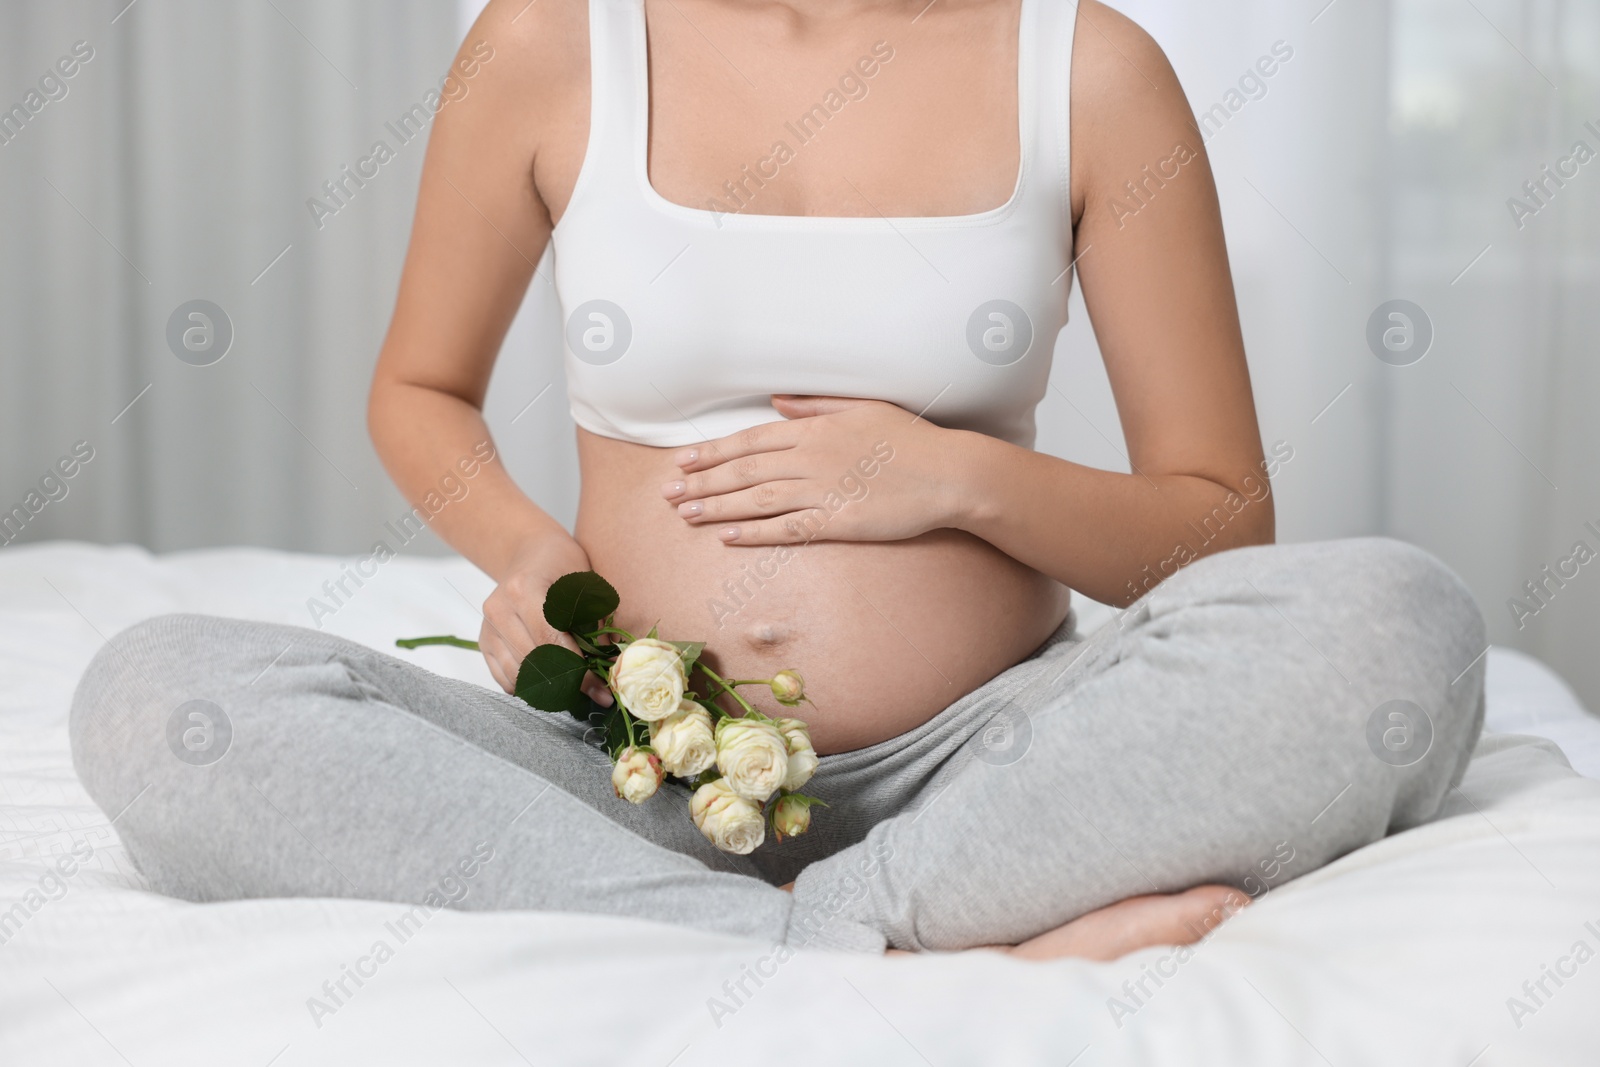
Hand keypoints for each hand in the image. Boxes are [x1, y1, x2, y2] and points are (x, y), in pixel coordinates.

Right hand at [480, 533, 613, 705]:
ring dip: (549, 688)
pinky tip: (551, 682)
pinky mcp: (484, 642)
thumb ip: (595, 623)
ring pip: (518, 675)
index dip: (576, 669)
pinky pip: (505, 678)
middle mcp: (499, 609)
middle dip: (567, 682)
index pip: (549, 642)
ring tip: (576, 689)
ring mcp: (487, 627)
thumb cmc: (562, 565)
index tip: (599, 686)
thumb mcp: (587, 584)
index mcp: (524, 589)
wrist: (529, 553)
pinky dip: (529, 686)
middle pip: (534, 662)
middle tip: (595, 692)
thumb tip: (608, 664)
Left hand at [660, 395, 964, 545]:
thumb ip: (815, 405)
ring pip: (756, 499)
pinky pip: (787, 528)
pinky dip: (754, 532)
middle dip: (701, 481)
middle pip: (743, 470)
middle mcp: (811, 458)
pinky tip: (727, 536)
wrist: (949, 473)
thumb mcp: (863, 407)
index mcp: (814, 429)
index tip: (683, 460)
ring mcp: (823, 491)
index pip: (750, 440)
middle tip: (667, 493)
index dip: (712, 452)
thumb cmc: (910, 440)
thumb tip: (777, 400)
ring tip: (684, 515)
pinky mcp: (838, 522)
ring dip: (716, 507)